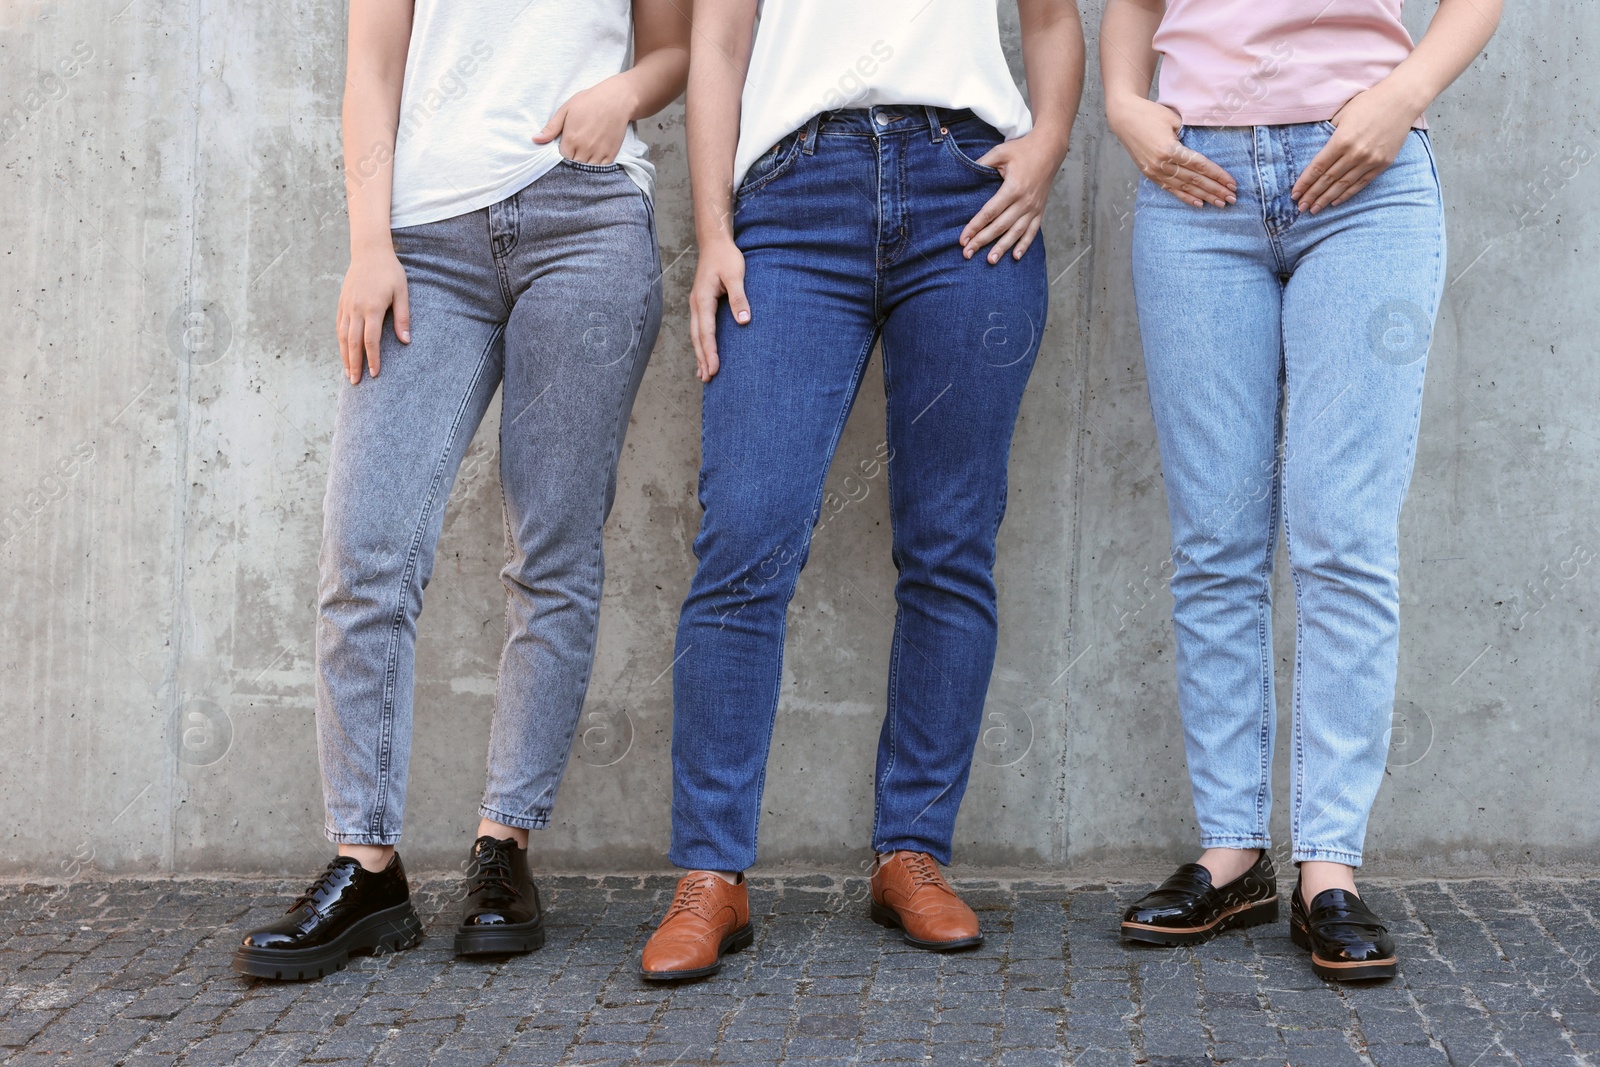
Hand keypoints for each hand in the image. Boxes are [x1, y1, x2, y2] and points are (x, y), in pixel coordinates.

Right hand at [336, 247, 408, 384]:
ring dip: (345, 356)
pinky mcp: (342, 303)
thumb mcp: (402, 292)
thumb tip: (406, 342)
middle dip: (354, 364)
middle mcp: (356, 309)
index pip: (370, 340)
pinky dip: (341, 342)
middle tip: (356, 383)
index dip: (373, 359)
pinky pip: (339, 327)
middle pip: (353, 342)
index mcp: (372, 307)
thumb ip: (403, 317)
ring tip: (347, 373)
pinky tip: (344, 353)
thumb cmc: (390, 272)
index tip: (376, 374)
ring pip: (343, 336)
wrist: (369, 251)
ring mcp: (346, 306)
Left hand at [533, 76, 637, 164]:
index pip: (562, 159)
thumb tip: (535, 140)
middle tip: (574, 155)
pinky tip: (594, 161)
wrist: (616, 99)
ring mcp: (598, 153)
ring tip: (583, 158)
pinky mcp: (611, 154)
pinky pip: (601, 169)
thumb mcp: (566, 110)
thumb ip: (551, 128)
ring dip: (584, 168)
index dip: (562, 157)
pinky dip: (596, 169)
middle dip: (572, 163)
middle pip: (574, 167)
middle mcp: (584, 148)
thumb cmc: (589, 101)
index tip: (565, 151)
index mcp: (571, 139)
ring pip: (587, 171)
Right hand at [688, 237, 749, 381]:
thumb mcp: (736, 275)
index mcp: (703, 299)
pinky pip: (699, 328)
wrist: (714, 243)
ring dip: (699, 354)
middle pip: (697, 337)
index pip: (706, 332)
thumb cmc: (726, 257)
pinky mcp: (701, 304)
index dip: (710, 352)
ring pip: (696, 335)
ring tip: (703, 375)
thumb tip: (744, 321)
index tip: (714, 368)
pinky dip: (700, 344)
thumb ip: (739, 298)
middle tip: (708, 379)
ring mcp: (696, 305)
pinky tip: (703, 354)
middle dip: (702, 358)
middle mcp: (696, 305)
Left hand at [959, 130, 1069, 263]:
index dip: (975, 226)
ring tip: (990, 261)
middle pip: (1000, 226)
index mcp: (1013, 188)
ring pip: (1016, 232)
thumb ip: (982, 164)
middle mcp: (1025, 201)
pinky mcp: (1040, 211)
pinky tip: (1016, 257)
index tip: (963, 239)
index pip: (990, 212)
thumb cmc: (1023, 150)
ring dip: (1002, 247)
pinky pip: (1032, 231)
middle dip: (982, 241)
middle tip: (968, 254)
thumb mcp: (1000, 152)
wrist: (1050, 149)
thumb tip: (963, 174)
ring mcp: (1034, 208)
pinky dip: (1025, 245)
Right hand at [1107, 95, 1235, 208]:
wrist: (1124, 118)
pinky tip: (1199, 204)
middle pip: (1194, 179)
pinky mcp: (1150, 174)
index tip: (1232, 183)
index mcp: (1169, 149)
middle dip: (1215, 190)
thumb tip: (1203, 147)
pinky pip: (1170, 189)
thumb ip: (1188, 135)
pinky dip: (1185, 197)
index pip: (1199, 165)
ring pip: (1184, 187)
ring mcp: (1154, 171)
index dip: (1217, 175)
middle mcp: (1162, 164)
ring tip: (1220, 203)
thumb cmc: (1150, 114)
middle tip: (1232, 198)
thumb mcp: (1173, 119)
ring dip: (1204, 196)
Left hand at [1292, 85, 1415, 212]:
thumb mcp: (1342, 114)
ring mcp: (1370, 160)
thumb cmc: (1369, 103)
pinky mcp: (1382, 164)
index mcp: (1341, 140)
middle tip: (1301, 207)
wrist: (1402, 100)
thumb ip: (1329, 134)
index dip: (1304, 183)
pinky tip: (1335, 202)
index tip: (1294, 194)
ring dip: (1326, 199)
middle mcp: (1355, 153)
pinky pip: (1361, 183)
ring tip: (1314, 209)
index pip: (1318, 167)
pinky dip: (1347, 194)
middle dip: (1312, 195)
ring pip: (1343, 185)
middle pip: (1328, 180)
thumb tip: (1316, 151)